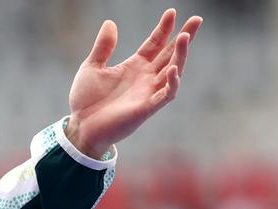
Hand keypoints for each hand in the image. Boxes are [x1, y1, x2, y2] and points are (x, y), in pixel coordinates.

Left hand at [66, 9, 201, 158]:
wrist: (81, 127)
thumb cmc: (86, 100)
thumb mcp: (91, 68)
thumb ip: (103, 47)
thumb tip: (110, 23)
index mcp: (134, 66)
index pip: (155, 44)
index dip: (164, 29)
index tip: (171, 12)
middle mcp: (145, 77)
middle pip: (170, 53)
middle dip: (184, 37)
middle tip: (197, 19)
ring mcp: (148, 92)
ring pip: (173, 70)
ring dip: (180, 55)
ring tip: (184, 37)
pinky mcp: (146, 108)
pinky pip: (165, 94)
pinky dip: (171, 82)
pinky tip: (172, 69)